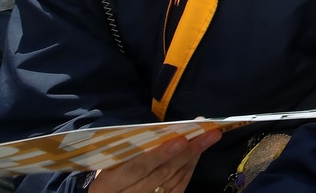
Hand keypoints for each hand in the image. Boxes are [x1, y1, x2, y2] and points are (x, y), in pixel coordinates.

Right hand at [89, 130, 219, 192]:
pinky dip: (188, 170)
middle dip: (185, 153)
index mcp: (107, 184)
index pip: (135, 168)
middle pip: (159, 174)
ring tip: (208, 138)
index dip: (158, 155)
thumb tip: (164, 128)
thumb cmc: (109, 175)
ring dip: (192, 158)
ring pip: (172, 181)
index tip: (180, 139)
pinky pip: (177, 189)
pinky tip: (197, 154)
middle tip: (206, 134)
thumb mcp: (109, 165)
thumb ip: (130, 151)